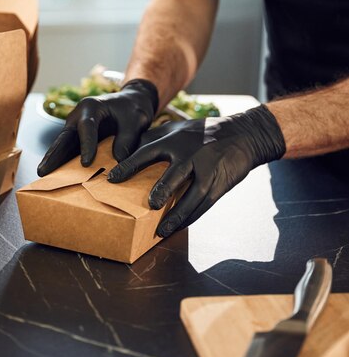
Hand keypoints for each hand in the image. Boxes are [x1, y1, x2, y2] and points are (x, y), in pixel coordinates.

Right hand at [37, 79, 157, 175]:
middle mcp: (78, 117)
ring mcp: (76, 128)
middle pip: (65, 137)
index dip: (86, 144)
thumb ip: (127, 140)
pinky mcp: (78, 139)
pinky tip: (57, 177)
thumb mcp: (135, 122)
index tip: (86, 163)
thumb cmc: (132, 110)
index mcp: (91, 106)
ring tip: (44, 177)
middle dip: (54, 154)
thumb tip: (117, 161)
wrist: (130, 104)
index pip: (86, 126)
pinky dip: (63, 164)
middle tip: (43, 171)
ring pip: (63, 146)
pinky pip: (69, 152)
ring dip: (54, 161)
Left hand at [107, 105, 285, 236]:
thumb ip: (155, 136)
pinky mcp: (220, 183)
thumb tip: (130, 146)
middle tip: (151, 204)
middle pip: (176, 173)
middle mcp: (191, 154)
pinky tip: (178, 226)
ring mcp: (207, 169)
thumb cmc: (204, 132)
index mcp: (176, 139)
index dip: (130, 165)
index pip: (149, 151)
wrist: (243, 135)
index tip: (113, 178)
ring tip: (162, 229)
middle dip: (163, 189)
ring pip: (193, 194)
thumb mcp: (179, 127)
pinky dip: (191, 217)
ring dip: (178, 213)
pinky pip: (204, 204)